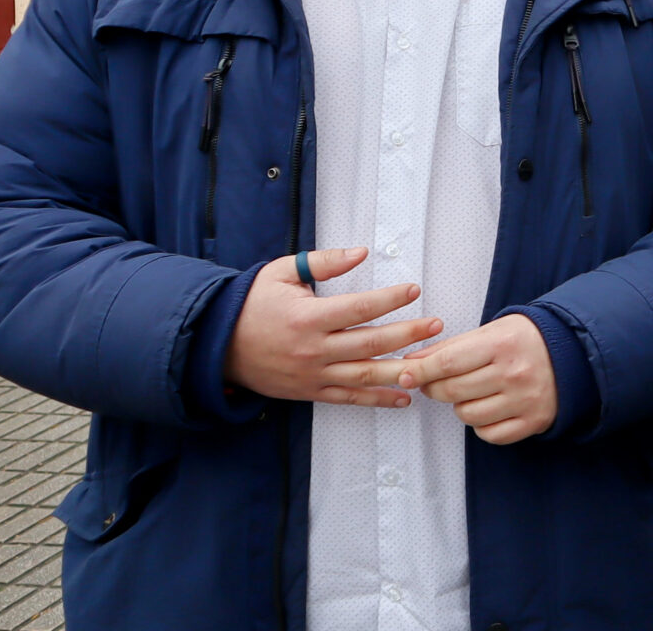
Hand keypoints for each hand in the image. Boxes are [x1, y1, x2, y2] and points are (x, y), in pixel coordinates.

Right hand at [223, 248, 435, 406]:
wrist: (217, 345)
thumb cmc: (253, 304)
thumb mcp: (282, 273)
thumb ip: (323, 261)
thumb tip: (361, 252)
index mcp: (308, 317)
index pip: (359, 308)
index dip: (390, 299)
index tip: (413, 290)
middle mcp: (313, 349)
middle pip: (370, 343)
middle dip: (408, 334)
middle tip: (436, 325)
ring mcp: (312, 374)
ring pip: (364, 375)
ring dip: (400, 370)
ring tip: (430, 364)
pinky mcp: (310, 392)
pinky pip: (349, 399)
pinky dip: (378, 399)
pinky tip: (404, 396)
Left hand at [392, 314, 558, 444]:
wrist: (576, 354)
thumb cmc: (527, 340)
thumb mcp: (492, 331)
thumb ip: (452, 347)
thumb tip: (412, 362)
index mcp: (502, 344)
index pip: (447, 362)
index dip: (419, 371)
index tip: (404, 374)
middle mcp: (514, 373)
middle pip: (452, 390)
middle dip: (434, 388)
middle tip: (434, 382)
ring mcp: (524, 400)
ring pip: (467, 415)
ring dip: (460, 405)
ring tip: (472, 392)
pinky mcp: (533, 421)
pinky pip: (488, 433)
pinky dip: (481, 424)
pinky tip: (489, 408)